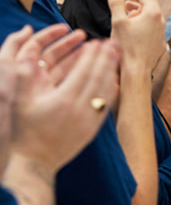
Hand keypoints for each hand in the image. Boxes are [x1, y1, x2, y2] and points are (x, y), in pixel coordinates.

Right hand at [6, 29, 119, 173]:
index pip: (83, 71)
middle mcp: (80, 110)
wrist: (35, 162)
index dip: (91, 55)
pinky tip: (114, 80)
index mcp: (63, 100)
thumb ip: (25, 76)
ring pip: (106, 91)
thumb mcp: (19, 101)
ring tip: (116, 57)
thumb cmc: (25, 130)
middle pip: (98, 78)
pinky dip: (112, 91)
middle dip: (106, 59)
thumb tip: (29, 54)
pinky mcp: (93, 129)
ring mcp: (90, 120)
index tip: (96, 42)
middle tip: (112, 43)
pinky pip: (107, 106)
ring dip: (112, 71)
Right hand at [107, 0, 165, 71]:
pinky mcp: (159, 42)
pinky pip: (151, 28)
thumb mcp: (118, 21)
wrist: (136, 71)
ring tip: (124, 13)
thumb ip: (116, 3)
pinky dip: (141, 23)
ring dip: (137, 11)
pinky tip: (131, 29)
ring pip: (150, 16)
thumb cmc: (127, 47)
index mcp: (153, 13)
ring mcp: (162, 33)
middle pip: (149, 3)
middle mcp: (161, 22)